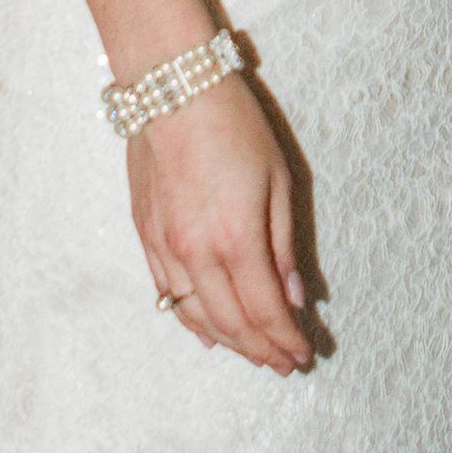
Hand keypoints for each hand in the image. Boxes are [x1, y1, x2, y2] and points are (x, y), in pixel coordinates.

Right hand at [130, 71, 310, 373]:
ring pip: (197, 317)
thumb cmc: (233, 124)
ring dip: (230, 342)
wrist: (172, 88)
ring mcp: (167, 248)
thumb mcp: (278, 180)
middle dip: (262, 350)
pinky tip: (208, 332)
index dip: (286, 340)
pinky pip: (168, 294)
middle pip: (233, 324)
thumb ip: (283, 245)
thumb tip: (294, 296)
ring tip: (255, 354)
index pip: (266, 310)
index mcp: (237, 239)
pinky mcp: (146, 235)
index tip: (304, 354)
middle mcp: (198, 254)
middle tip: (286, 364)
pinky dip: (191, 319)